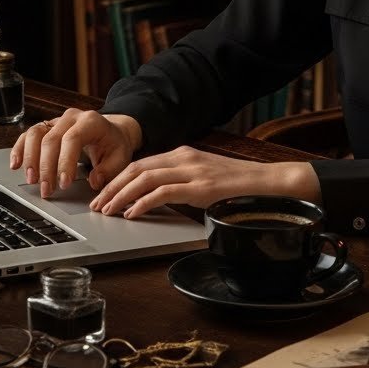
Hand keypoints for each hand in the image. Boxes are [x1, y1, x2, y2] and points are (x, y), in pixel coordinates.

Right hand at [10, 108, 141, 197]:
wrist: (111, 131)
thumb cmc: (114, 144)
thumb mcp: (120, 157)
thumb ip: (109, 170)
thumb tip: (94, 181)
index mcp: (90, 121)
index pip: (72, 139)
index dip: (65, 162)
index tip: (64, 184)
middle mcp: (70, 118)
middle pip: (51, 139)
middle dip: (46, 167)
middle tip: (46, 190)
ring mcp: (56, 121)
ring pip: (35, 134)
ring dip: (30, 159)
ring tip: (31, 180)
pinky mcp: (46, 127)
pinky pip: (28, 135)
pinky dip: (20, 149)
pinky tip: (15, 164)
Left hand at [89, 145, 321, 218]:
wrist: (271, 184)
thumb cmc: (239, 187)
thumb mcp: (204, 180)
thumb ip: (181, 184)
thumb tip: (154, 200)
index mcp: (183, 153)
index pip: (140, 163)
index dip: (117, 179)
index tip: (103, 194)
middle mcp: (184, 157)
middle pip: (136, 168)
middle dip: (112, 187)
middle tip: (97, 205)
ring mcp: (193, 170)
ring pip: (144, 178)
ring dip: (121, 195)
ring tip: (108, 211)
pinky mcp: (201, 187)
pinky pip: (163, 192)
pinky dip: (143, 203)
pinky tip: (133, 213)